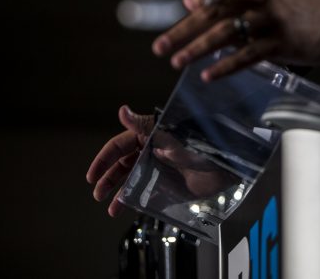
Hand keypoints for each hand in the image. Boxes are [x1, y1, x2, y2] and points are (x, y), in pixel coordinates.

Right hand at [87, 105, 234, 215]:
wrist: (228, 165)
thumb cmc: (202, 145)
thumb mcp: (170, 136)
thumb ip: (144, 126)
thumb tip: (122, 110)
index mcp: (150, 135)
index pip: (119, 145)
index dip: (104, 160)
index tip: (91, 176)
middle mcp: (153, 150)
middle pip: (122, 164)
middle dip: (108, 178)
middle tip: (97, 193)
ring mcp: (160, 167)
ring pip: (132, 179)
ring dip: (119, 192)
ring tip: (110, 207)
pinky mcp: (169, 183)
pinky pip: (147, 192)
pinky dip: (135, 200)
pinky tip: (126, 208)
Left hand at [151, 0, 319, 81]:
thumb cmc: (295, 11)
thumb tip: (187, 1)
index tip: (189, 10)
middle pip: (212, 11)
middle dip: (182, 30)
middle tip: (159, 48)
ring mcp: (271, 19)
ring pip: (224, 33)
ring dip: (196, 49)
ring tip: (176, 62)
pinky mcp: (281, 42)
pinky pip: (246, 55)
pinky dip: (224, 66)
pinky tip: (208, 75)